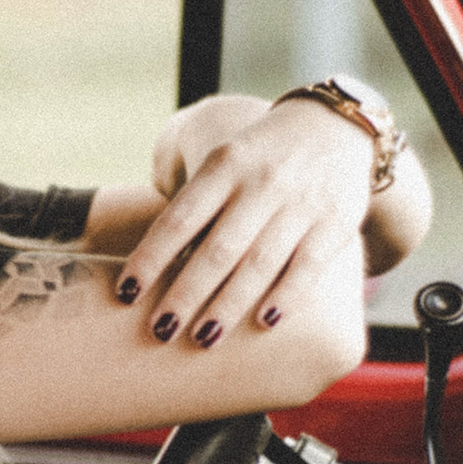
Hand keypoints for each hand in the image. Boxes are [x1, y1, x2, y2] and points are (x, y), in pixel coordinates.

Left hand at [118, 95, 374, 345]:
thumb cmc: (261, 155)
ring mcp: (300, 204)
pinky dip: (286, 296)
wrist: (336, 125)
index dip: (150, 258)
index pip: (179, 219)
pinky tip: (264, 323)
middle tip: (160, 330)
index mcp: (223, 165)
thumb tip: (151, 251)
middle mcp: (261, 184)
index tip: (126, 293)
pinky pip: (307, 267)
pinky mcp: (335, 223)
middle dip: (186, 294)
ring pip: (259, 264)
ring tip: (202, 338)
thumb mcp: (222, 154)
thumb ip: (188, 194)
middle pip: (217, 250)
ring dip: (229, 305)